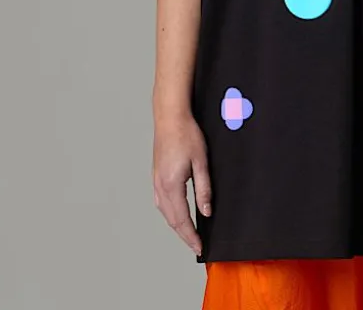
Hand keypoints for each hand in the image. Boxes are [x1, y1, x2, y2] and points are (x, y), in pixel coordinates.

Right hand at [152, 111, 211, 255]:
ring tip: (188, 234)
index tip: (200, 247)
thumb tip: (206, 212)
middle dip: (184, 235)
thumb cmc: (186, 134)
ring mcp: (156, 181)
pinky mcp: (156, 175)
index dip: (191, 236)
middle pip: (171, 219)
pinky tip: (175, 214)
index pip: (182, 219)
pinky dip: (169, 213)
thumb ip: (204, 189)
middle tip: (196, 246)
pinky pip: (160, 202)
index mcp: (171, 185)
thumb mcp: (201, 162)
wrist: (170, 116)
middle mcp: (160, 186)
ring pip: (164, 212)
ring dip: (176, 225)